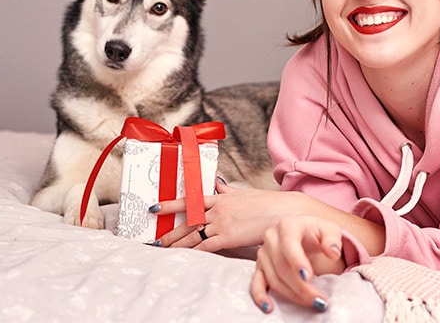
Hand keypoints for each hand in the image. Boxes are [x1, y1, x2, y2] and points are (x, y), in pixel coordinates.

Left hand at [152, 178, 303, 250]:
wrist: (283, 211)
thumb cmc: (267, 202)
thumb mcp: (245, 193)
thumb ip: (228, 191)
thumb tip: (217, 183)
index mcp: (221, 198)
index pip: (190, 200)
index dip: (170, 205)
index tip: (155, 207)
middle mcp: (218, 210)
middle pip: (188, 222)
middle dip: (170, 232)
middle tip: (156, 239)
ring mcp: (222, 223)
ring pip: (193, 236)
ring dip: (177, 244)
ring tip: (164, 249)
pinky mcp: (229, 237)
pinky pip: (206, 247)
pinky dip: (193, 252)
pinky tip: (185, 256)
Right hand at [250, 215, 345, 313]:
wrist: (302, 232)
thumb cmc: (316, 231)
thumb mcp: (328, 229)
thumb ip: (332, 239)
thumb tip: (333, 252)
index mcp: (287, 225)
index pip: (289, 244)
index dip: (297, 261)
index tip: (308, 276)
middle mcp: (271, 238)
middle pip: (282, 266)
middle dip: (301, 286)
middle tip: (318, 299)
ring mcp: (263, 253)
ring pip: (274, 279)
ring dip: (292, 294)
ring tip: (311, 302)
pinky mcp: (260, 267)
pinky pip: (256, 283)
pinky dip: (261, 296)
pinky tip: (269, 307)